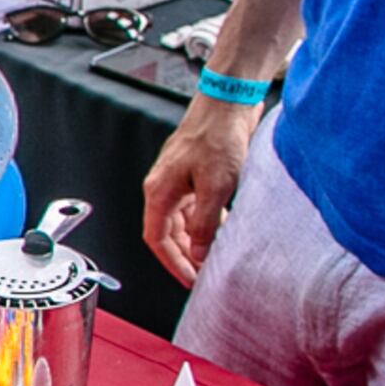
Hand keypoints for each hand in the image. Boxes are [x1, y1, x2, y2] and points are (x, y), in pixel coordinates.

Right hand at [140, 101, 259, 285]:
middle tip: (204, 274)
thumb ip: (205, 224)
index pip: (156, 239)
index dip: (172, 264)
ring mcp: (179, 181)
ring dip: (198, 241)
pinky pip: (195, 208)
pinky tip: (225, 228)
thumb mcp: (215, 187)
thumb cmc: (217, 136)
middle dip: (185, 257)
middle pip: (168, 233)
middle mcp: (164, 188)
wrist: (228, 104)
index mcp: (159, 191)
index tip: (190, 280)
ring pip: (182, 222)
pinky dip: (207, 223)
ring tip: (216, 256)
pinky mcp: (194, 175)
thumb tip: (198, 253)